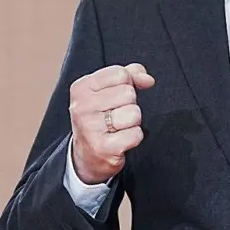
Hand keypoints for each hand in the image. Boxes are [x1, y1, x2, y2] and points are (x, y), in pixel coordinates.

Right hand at [69, 63, 154, 184]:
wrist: (87, 155)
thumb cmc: (100, 118)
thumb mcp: (107, 90)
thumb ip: (129, 75)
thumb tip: (147, 79)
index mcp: (81, 88)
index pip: (120, 74)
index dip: (126, 85)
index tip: (115, 98)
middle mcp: (82, 107)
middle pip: (129, 93)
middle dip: (129, 104)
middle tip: (115, 115)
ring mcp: (91, 128)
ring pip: (134, 113)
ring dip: (132, 122)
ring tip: (118, 128)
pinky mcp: (103, 148)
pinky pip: (136, 134)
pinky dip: (133, 138)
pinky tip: (120, 140)